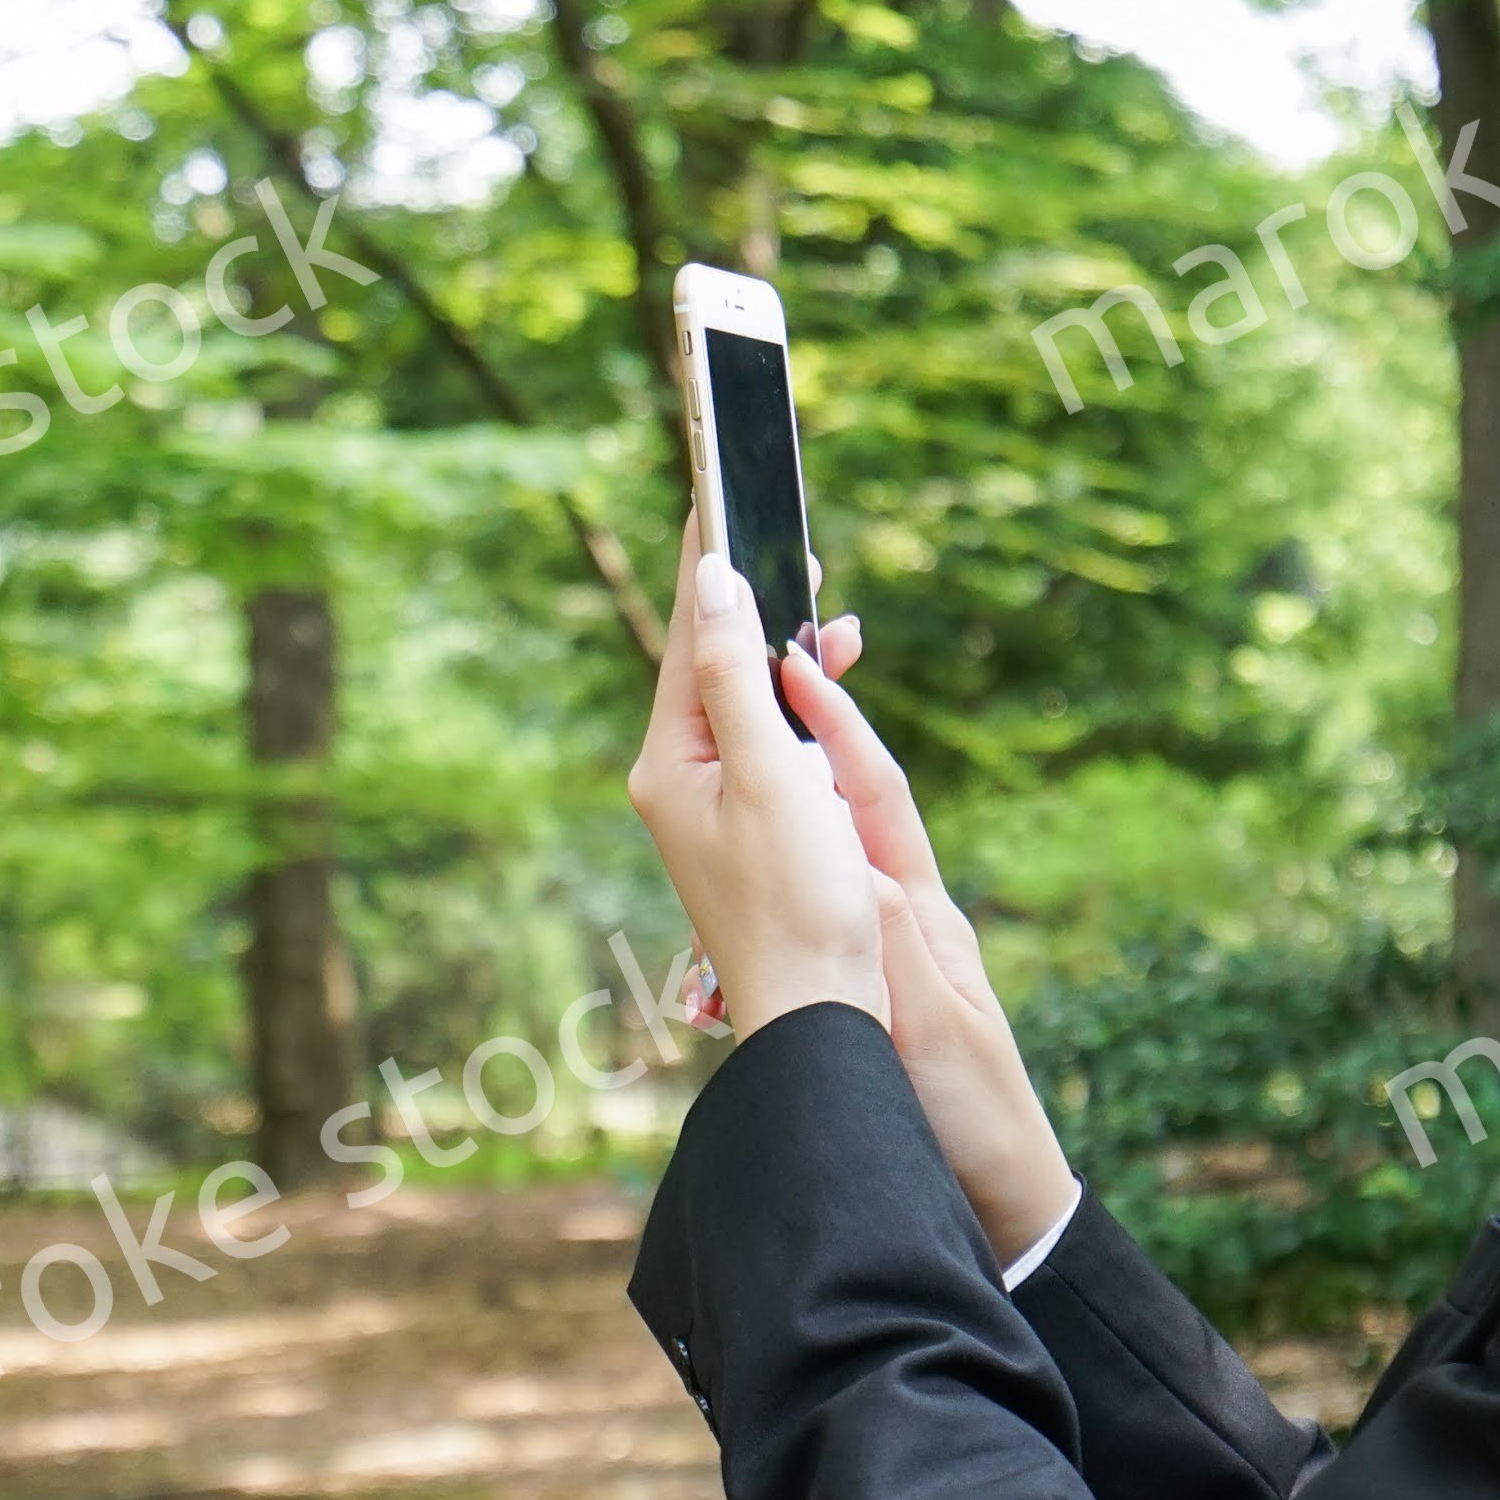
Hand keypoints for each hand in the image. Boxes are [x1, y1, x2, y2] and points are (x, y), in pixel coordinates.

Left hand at [625, 514, 890, 1038]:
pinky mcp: (748, 823)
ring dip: (783, 652)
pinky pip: (766, 738)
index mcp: (668, 761)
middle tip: (792, 538)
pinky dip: (797, 704)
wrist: (819, 1012)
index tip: (716, 487)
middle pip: (711, 661)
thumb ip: (737, 675)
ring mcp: (710, 802)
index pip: (689, 635)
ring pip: (743, 698)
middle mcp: (677, 776)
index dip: (708, 561)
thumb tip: (714, 583)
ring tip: (831, 616)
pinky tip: (828, 689)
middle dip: (754, 601)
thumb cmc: (798, 901)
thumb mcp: (771, 774)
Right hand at [782, 649, 1083, 1267]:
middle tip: (769, 640)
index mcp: (919, 913)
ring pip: (843, 835)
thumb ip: (894, 944)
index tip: (789, 652)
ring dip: (806, 767)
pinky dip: (808, 839)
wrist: (1010, 1195)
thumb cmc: (977, 1120)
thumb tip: (858, 859)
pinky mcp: (887, 984)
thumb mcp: (933, 1028)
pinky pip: (841, 886)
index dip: (838, 720)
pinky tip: (779, 828)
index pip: (875, 793)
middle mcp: (908, 914)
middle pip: (856, 794)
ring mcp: (898, 946)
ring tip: (759, 706)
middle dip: (815, 717)